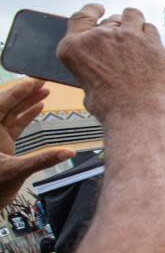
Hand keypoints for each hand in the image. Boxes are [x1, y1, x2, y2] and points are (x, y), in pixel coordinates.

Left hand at [0, 80, 74, 206]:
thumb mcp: (17, 171)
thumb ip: (43, 160)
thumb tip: (69, 152)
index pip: (1, 105)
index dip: (18, 92)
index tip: (32, 81)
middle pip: (6, 105)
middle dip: (24, 92)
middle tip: (41, 81)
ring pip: (12, 113)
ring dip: (27, 102)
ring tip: (44, 90)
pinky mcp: (3, 144)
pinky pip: (15, 123)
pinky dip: (27, 114)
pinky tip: (40, 106)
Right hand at [56, 4, 164, 122]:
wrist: (140, 115)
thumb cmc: (113, 110)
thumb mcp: (89, 90)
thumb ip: (92, 70)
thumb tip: (102, 67)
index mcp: (74, 49)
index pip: (80, 17)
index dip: (91, 10)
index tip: (99, 9)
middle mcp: (98, 37)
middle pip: (110, 20)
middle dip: (117, 28)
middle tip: (124, 42)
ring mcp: (126, 36)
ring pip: (132, 15)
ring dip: (134, 23)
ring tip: (139, 37)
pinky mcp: (150, 41)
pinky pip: (150, 28)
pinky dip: (150, 35)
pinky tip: (152, 48)